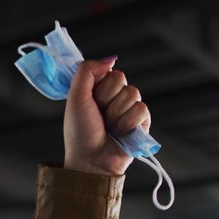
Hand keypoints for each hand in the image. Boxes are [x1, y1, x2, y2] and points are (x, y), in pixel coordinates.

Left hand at [63, 58, 150, 175]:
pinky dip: (128, 122)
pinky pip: (142, 109)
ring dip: (116, 113)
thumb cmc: (80, 131)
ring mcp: (129, 109)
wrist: (91, 159)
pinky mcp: (142, 122)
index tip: (90, 99)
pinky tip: (121, 133)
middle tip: (99, 115)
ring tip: (109, 127)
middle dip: (106, 98)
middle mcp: (114, 97)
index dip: (98, 84)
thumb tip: (109, 59)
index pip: (108, 70)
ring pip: (133, 93)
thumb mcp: (75, 97)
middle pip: (120, 79)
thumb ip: (87, 71)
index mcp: (97, 89)